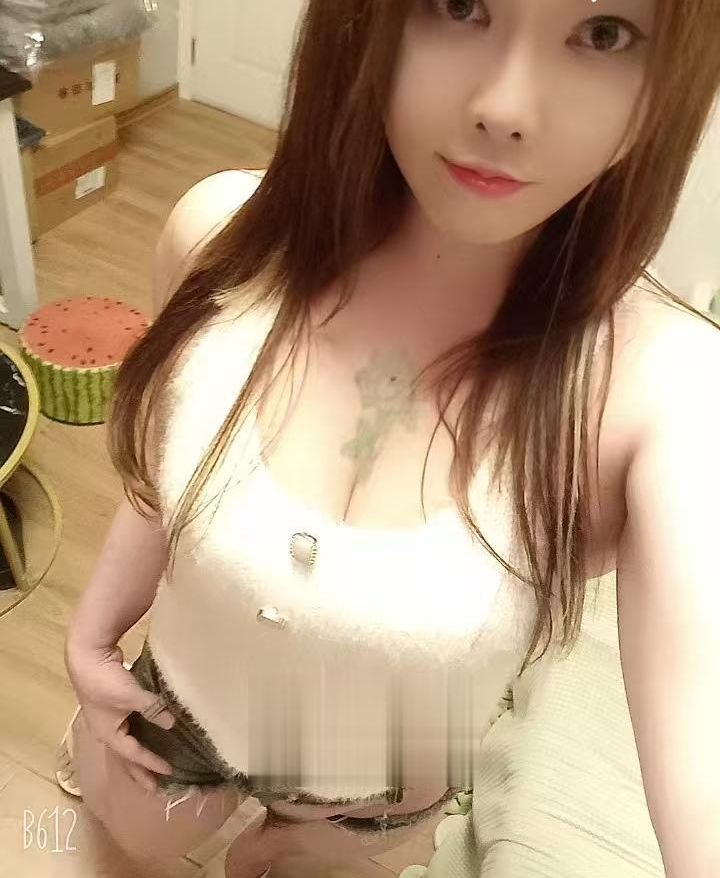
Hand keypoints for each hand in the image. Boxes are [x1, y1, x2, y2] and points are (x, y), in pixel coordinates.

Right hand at [65, 639, 175, 792]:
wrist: (87, 654)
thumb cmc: (106, 680)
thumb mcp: (132, 696)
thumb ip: (153, 710)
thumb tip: (172, 724)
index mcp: (109, 733)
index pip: (133, 755)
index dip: (151, 763)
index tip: (168, 772)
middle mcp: (106, 729)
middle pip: (124, 756)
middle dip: (138, 771)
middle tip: (153, 787)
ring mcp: (108, 717)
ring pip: (126, 741)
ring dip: (138, 754)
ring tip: (150, 765)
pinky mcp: (112, 704)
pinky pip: (128, 725)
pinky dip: (138, 733)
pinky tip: (146, 732)